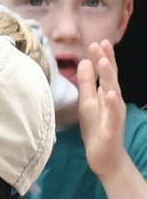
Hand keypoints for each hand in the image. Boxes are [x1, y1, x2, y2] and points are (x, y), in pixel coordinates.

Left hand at [78, 40, 127, 179]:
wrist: (106, 157)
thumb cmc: (97, 128)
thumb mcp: (88, 102)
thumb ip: (87, 83)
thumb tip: (83, 61)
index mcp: (105, 95)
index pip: (104, 73)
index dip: (101, 57)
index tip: (97, 41)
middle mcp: (112, 101)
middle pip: (110, 77)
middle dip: (106, 60)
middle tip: (101, 43)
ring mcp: (114, 114)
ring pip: (113, 92)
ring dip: (109, 76)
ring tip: (105, 61)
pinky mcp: (112, 128)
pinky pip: (114, 114)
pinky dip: (113, 104)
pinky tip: (112, 94)